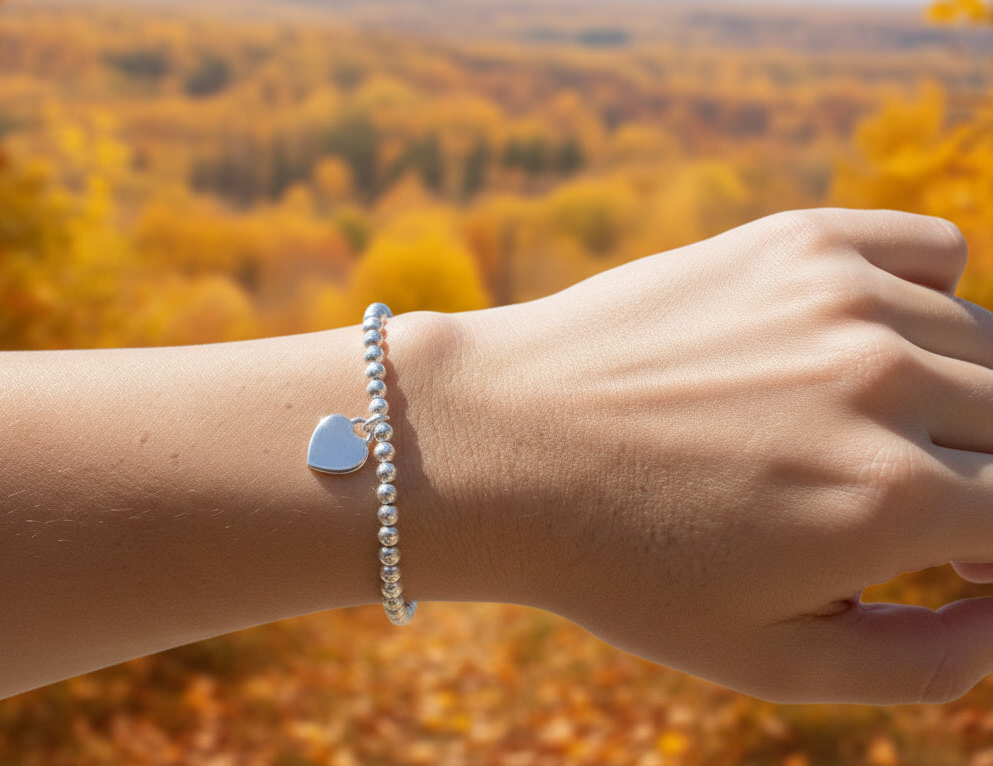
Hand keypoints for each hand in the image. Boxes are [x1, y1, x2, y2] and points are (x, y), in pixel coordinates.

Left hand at [438, 208, 992, 702]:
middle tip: (917, 510)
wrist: (498, 443)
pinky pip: (933, 253)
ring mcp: (840, 299)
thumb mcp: (763, 658)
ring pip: (987, 345)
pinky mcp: (796, 241)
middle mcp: (882, 384)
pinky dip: (927, 303)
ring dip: (964, 401)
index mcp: (889, 502)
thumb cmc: (620, 563)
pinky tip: (859, 347)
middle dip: (991, 478)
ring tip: (878, 436)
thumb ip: (923, 663)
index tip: (953, 559)